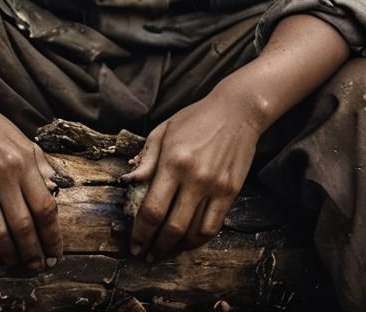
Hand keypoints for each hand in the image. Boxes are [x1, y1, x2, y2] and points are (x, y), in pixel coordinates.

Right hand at [0, 89, 62, 271]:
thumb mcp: (20, 137)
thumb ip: (39, 163)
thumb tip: (58, 187)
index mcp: (24, 160)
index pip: (46, 207)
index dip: (53, 235)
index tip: (56, 252)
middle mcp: (5, 173)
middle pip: (25, 225)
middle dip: (34, 252)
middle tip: (37, 267)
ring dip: (9, 253)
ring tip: (14, 263)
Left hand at [122, 83, 262, 261]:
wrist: (237, 111)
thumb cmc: (196, 118)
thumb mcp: (164, 130)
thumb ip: (146, 158)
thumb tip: (128, 182)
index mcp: (173, 161)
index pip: (152, 209)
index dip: (140, 232)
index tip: (133, 244)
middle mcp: (194, 177)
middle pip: (171, 227)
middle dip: (155, 246)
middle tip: (145, 255)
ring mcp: (215, 187)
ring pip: (192, 233)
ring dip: (175, 249)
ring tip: (163, 253)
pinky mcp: (231, 192)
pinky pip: (212, 227)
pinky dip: (197, 241)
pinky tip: (186, 243)